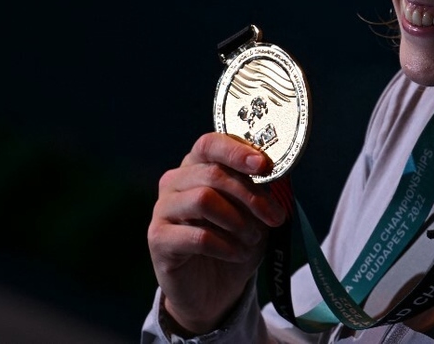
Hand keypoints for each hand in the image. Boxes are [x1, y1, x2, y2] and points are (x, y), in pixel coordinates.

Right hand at [147, 132, 287, 334]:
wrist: (215, 289)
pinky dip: (226, 245)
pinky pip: (197, 236)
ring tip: (252, 238)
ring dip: (237, 221)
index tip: (264, 165)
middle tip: (273, 217)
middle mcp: (174, 181)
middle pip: (214, 174)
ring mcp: (163, 209)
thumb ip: (260, 188)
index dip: (237, 151)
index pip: (210, 144)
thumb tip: (275, 171)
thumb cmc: (235, 241)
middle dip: (251, 196)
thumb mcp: (255, 212)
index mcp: (197, 165)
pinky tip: (238, 253)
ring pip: (204, 199)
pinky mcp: (158, 239)